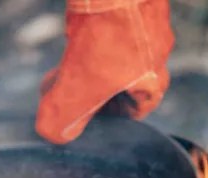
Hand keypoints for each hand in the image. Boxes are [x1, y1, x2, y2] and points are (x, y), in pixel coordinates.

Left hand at [36, 0, 173, 143]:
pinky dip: (91, 41)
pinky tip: (73, 41)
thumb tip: (53, 135)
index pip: (136, 111)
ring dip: (89, 67)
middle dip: (94, 94)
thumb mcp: (77, 90)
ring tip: (65, 71)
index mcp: (152, 80)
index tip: (88, 117)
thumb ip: (63, 120)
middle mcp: (154, 54)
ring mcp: (146, 27)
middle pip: (123, 85)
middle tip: (71, 96)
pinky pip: (112, 31)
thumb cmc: (104, 36)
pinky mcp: (132, 7)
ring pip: (116, 57)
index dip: (110, 119)